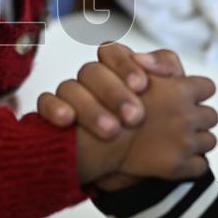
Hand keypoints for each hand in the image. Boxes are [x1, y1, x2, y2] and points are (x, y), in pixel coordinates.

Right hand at [37, 43, 185, 138]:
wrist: (136, 165)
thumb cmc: (156, 124)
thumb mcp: (173, 99)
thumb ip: (168, 70)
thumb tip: (147, 60)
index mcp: (117, 69)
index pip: (113, 52)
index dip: (125, 65)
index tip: (142, 86)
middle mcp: (92, 79)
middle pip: (92, 71)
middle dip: (114, 93)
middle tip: (135, 118)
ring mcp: (71, 95)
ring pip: (69, 87)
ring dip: (90, 108)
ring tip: (112, 132)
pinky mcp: (54, 113)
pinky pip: (45, 102)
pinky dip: (54, 108)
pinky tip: (68, 122)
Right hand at [74, 73, 217, 187]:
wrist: (94, 140)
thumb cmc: (109, 101)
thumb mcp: (134, 68)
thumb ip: (162, 62)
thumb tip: (176, 70)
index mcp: (180, 90)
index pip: (207, 87)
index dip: (196, 91)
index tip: (185, 96)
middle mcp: (186, 115)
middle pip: (211, 115)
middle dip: (197, 117)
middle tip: (178, 120)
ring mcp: (184, 143)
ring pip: (209, 140)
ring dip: (196, 140)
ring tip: (175, 139)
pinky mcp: (178, 167)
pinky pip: (200, 166)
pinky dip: (189, 164)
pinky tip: (172, 158)